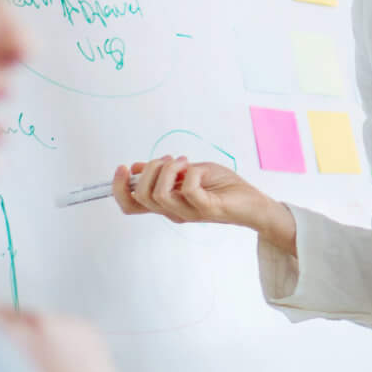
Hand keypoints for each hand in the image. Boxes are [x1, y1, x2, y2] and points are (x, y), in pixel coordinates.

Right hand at [115, 157, 292, 250]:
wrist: (253, 202)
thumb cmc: (223, 186)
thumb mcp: (188, 172)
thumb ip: (164, 171)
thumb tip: (136, 167)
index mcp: (166, 204)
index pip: (130, 205)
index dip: (118, 188)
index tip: (123, 167)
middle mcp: (173, 211)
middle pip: (140, 197)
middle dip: (148, 170)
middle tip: (168, 159)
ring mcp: (189, 212)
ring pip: (159, 194)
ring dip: (168, 170)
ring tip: (184, 162)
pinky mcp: (206, 209)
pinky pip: (188, 190)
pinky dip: (190, 173)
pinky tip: (198, 169)